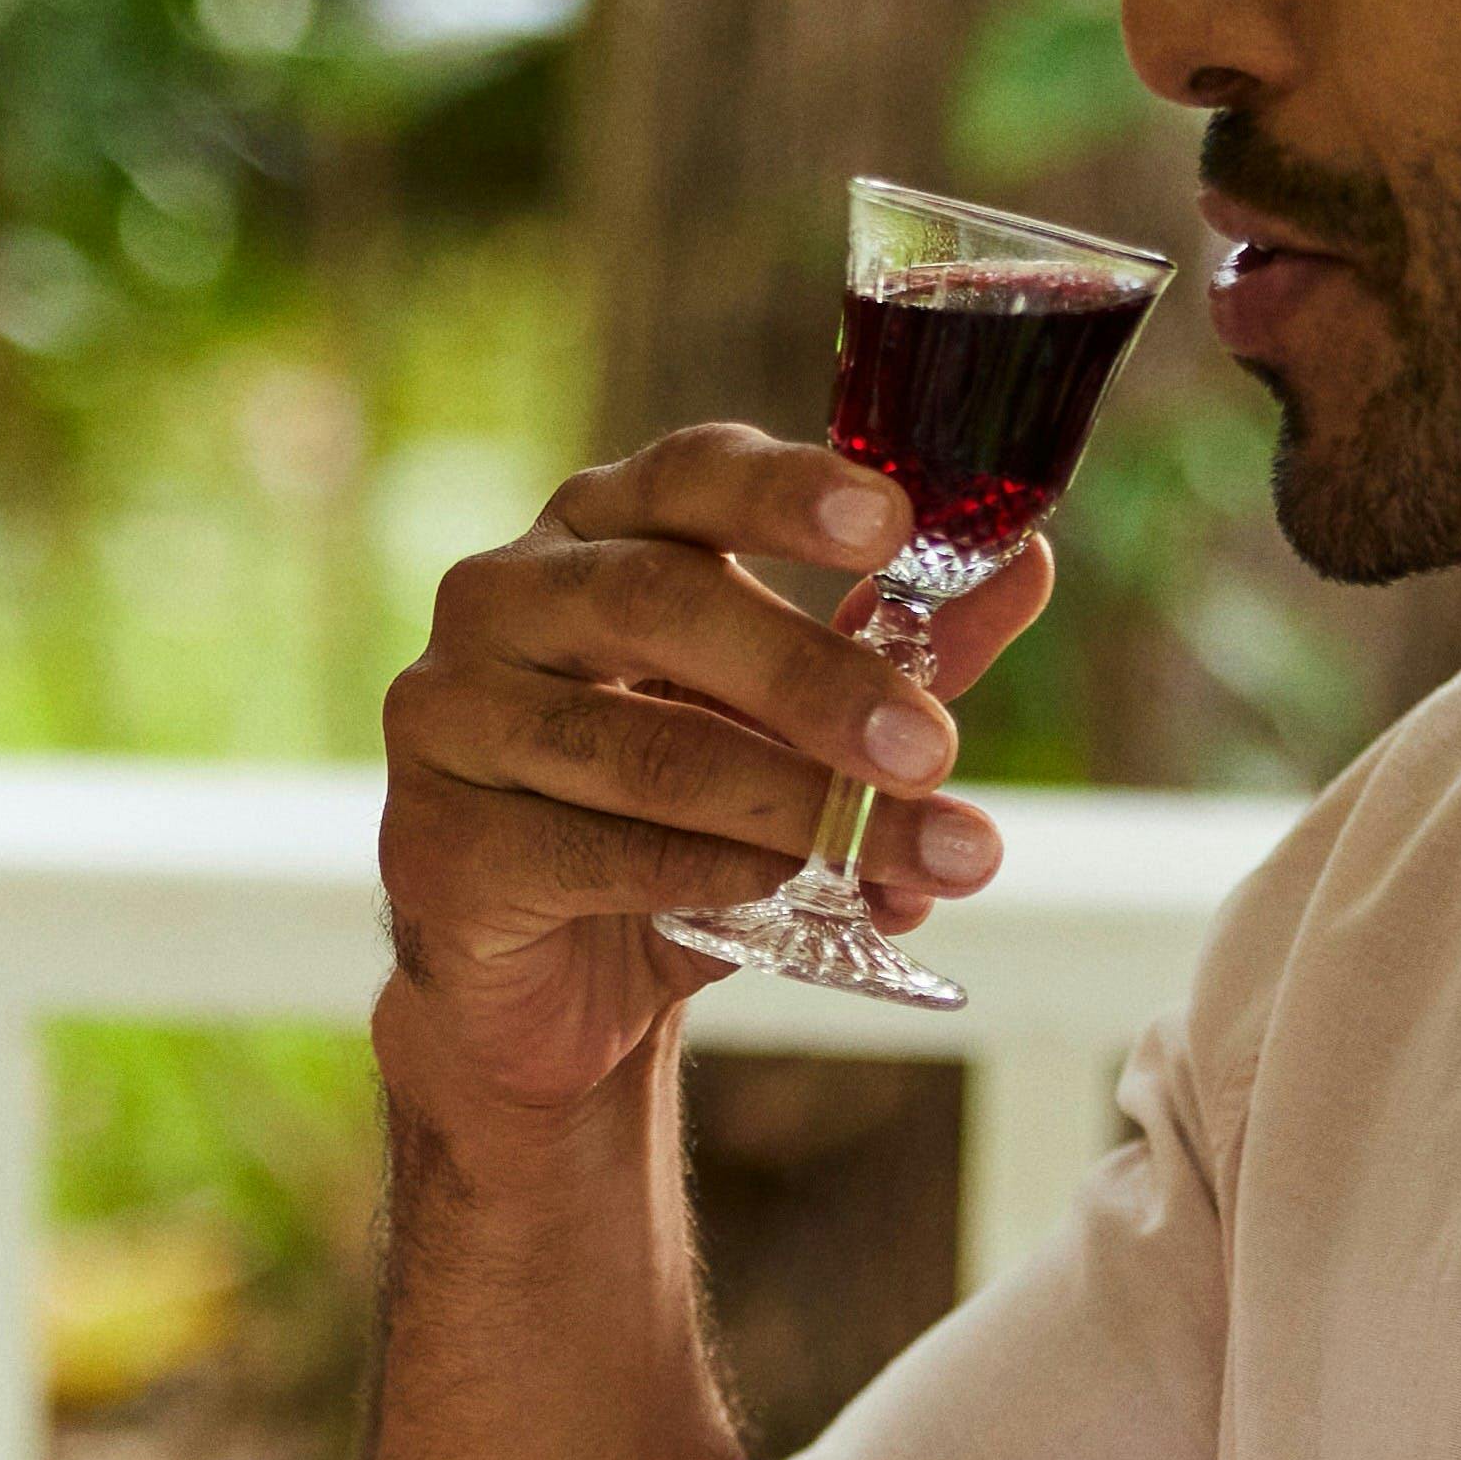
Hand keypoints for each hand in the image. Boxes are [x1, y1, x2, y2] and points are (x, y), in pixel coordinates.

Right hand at [375, 427, 1059, 1129]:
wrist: (551, 984)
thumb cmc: (679, 814)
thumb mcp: (800, 726)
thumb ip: (897, 646)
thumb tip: (1025, 565)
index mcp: (597, 531)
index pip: (686, 476)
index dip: (787, 492)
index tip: (893, 524)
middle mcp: (503, 598)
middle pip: (659, 602)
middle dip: (813, 678)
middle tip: (932, 749)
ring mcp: (449, 715)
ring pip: (637, 745)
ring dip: (789, 805)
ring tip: (906, 859)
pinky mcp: (434, 841)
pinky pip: (589, 851)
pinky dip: (704, 875)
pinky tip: (779, 896)